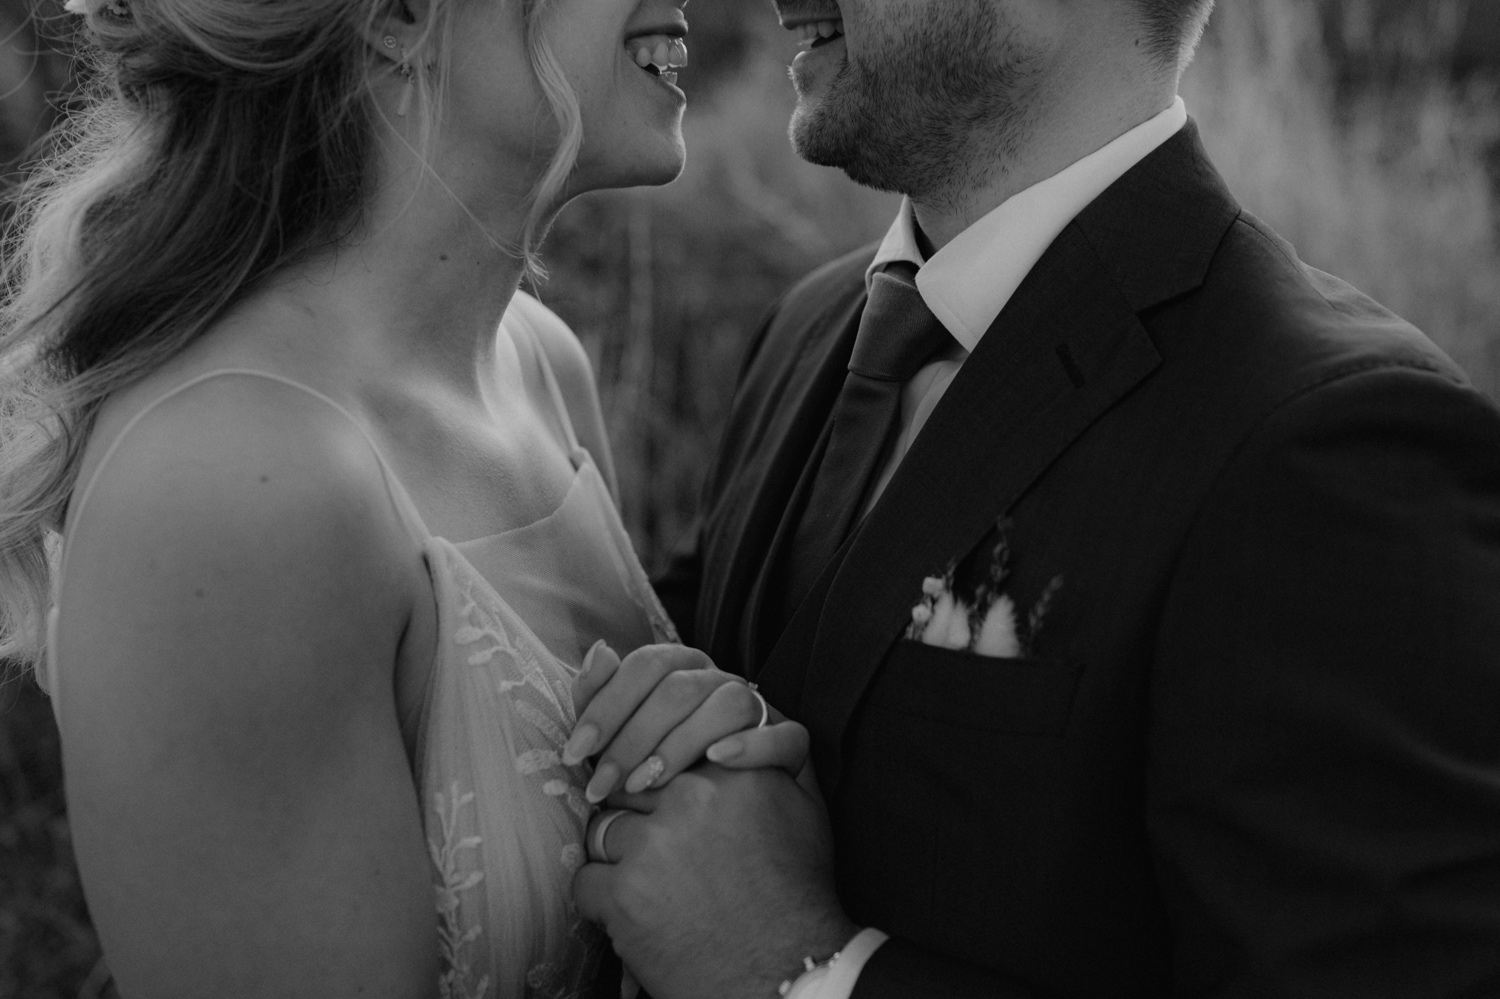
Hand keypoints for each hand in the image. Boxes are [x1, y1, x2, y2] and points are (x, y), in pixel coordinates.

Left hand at [565, 642, 809, 802]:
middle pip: (680, 688)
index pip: (646, 665)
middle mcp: (723, 685)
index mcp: (685, 673)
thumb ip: (606, 703)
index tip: (576, 752)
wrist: (735, 864)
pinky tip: (717, 762)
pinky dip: (751, 746)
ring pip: (731, 703)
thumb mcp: (631, 748)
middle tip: (602, 789)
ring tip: (647, 786)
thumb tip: (598, 652)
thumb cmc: (670, 793)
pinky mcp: (794, 751)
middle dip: (632, 737)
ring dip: (683, 742)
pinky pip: (787, 737)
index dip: (607, 704)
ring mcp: (762, 715)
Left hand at [574, 765, 858, 998]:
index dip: (651, 774)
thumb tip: (723, 726)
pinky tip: (637, 915)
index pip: (660, 746)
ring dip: (616, 856)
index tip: (649, 793)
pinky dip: (603, 900)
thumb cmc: (797, 890)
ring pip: (602, 830)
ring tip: (650, 886)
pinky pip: (584, 880)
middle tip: (654, 850)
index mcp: (729, 769)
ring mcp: (653, 845)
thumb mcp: (801, 803)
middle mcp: (690, 797)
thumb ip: (767, 750)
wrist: (789, 973)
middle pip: (626, 785)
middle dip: (631, 813)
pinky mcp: (624, 894)